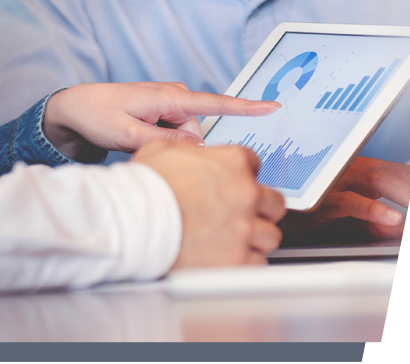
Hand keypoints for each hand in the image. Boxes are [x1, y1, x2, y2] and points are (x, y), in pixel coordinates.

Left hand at [43, 82, 279, 159]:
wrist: (75, 106)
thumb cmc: (98, 116)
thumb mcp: (128, 136)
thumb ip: (165, 144)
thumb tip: (198, 150)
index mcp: (168, 97)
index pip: (214, 103)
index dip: (245, 107)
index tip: (273, 106)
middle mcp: (174, 95)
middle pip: (196, 134)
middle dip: (177, 148)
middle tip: (140, 147)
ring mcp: (169, 101)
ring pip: (186, 136)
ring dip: (166, 145)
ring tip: (133, 140)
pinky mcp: (163, 109)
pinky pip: (175, 132)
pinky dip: (161, 140)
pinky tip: (137, 137)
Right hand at [132, 140, 286, 267]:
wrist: (135, 222)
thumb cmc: (145, 188)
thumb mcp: (162, 149)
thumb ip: (187, 148)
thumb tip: (193, 149)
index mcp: (232, 163)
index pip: (255, 164)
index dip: (242, 175)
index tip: (234, 184)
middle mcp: (245, 193)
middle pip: (274, 202)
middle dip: (260, 208)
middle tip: (240, 214)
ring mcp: (244, 228)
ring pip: (269, 235)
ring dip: (254, 237)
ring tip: (233, 238)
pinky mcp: (239, 258)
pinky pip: (257, 262)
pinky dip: (245, 261)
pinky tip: (228, 256)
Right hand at [280, 157, 409, 244]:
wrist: (272, 220)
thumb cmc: (310, 220)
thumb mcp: (357, 225)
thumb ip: (390, 227)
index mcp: (358, 171)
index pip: (405, 172)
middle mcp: (348, 170)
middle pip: (399, 173)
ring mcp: (334, 181)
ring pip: (381, 179)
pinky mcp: (319, 199)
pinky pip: (351, 201)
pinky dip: (375, 209)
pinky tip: (393, 219)